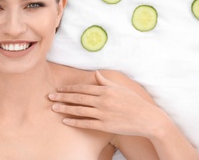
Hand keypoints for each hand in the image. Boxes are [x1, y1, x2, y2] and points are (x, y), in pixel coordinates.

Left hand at [48, 71, 162, 137]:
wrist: (148, 118)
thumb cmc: (134, 102)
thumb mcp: (120, 88)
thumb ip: (106, 81)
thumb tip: (96, 73)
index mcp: (105, 90)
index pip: (83, 88)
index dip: (69, 89)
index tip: (59, 89)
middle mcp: (102, 100)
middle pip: (78, 98)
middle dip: (62, 97)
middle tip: (50, 97)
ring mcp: (103, 113)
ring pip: (79, 110)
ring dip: (65, 109)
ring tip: (53, 108)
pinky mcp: (105, 125)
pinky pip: (86, 123)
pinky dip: (75, 122)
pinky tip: (65, 121)